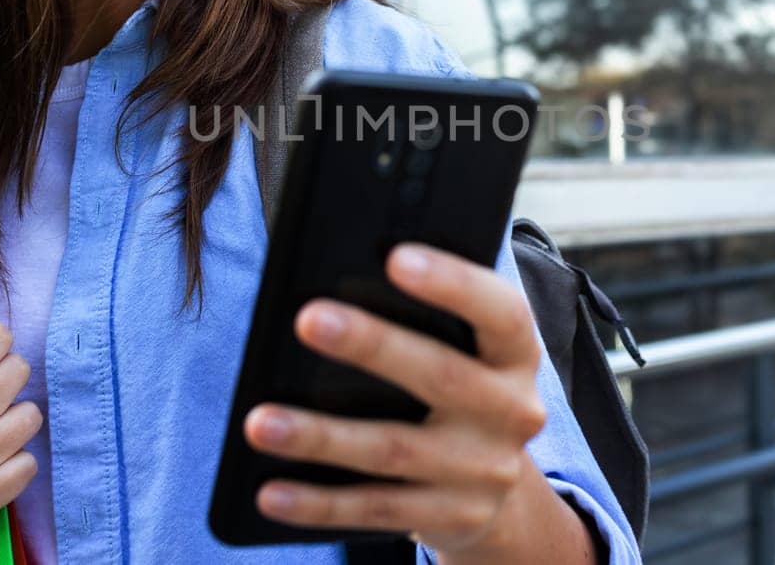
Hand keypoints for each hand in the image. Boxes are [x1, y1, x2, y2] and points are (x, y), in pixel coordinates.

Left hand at [243, 243, 555, 558]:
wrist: (493, 488)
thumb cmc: (454, 388)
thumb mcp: (462, 351)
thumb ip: (423, 319)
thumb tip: (332, 290)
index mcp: (515, 355)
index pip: (500, 312)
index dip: (453, 283)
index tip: (395, 256)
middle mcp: (512, 411)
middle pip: (441, 376)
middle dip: (372, 346)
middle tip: (307, 319)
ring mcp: (484, 471)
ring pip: (393, 450)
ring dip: (321, 436)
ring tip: (259, 422)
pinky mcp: (452, 517)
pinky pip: (375, 510)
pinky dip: (317, 503)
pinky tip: (269, 491)